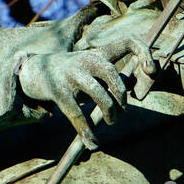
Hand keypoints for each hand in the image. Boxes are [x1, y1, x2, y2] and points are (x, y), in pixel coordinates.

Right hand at [17, 37, 155, 148]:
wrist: (32, 70)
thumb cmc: (72, 75)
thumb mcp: (92, 71)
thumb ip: (112, 79)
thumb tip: (137, 92)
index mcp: (99, 53)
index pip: (128, 42)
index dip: (145, 53)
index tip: (152, 71)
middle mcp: (86, 59)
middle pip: (113, 74)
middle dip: (122, 97)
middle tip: (123, 111)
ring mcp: (71, 73)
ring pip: (98, 94)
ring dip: (109, 112)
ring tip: (111, 122)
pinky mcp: (57, 90)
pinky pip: (76, 113)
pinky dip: (86, 130)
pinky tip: (91, 141)